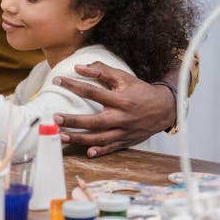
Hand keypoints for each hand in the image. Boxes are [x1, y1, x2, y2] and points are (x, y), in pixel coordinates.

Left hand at [52, 62, 175, 157]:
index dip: (74, 85)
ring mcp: (124, 132)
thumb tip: (79, 67)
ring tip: (61, 136)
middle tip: (56, 118)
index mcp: (121, 99)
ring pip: (100, 138)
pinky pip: (111, 149)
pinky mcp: (126, 142)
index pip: (93, 91)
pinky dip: (99, 152)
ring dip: (80, 139)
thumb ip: (101, 71)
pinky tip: (86, 153)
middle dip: (74, 121)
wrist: (164, 109)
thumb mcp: (124, 77)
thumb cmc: (140, 91)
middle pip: (95, 121)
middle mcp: (122, 117)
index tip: (57, 81)